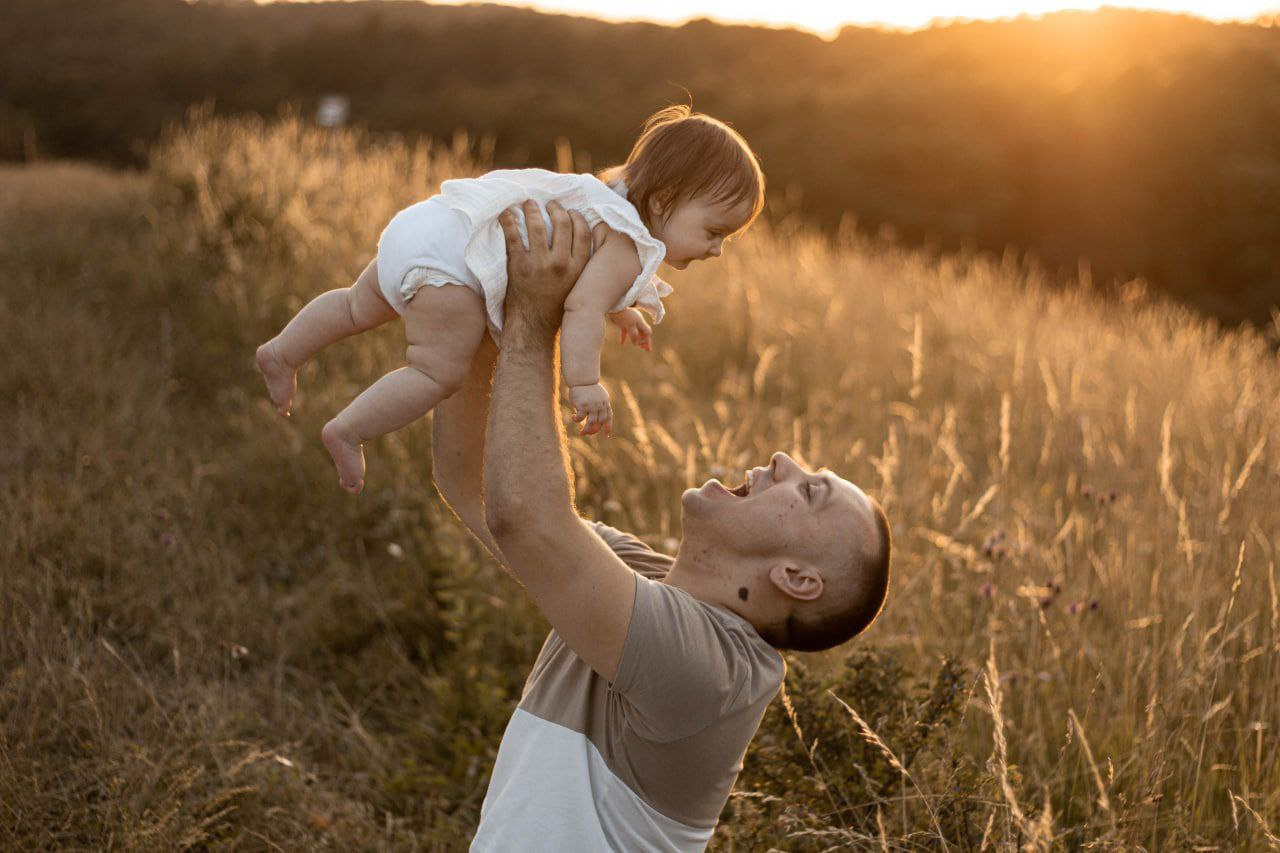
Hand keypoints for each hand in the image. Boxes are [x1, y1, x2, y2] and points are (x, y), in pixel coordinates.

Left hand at [498, 199, 594, 328]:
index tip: (570, 212)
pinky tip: (507, 213)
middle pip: (562, 223)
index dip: (576, 217)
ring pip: (537, 225)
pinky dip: (508, 221)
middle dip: (556, 208)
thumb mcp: (577, 285)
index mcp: (578, 268)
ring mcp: (539, 264)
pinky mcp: (518, 266)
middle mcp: (561, 264)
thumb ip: (581, 263)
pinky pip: (513, 236)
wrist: (533, 326)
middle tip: (550, 205)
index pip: (583, 231)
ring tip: (528, 204)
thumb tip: (585, 237)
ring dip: (532, 209)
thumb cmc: (556, 304)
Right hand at [568, 383, 611, 436]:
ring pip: (591, 423)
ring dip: (586, 430)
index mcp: (605, 403)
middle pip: (600, 422)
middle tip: (589, 433)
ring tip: (582, 433)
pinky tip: (573, 417)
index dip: (608, 427)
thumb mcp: (599, 396)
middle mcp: (600, 405)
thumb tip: (599, 419)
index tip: (606, 435)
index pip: (608, 417)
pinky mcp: (583, 406)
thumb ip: (601, 405)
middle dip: (594, 430)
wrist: (582, 379)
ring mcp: (592, 406)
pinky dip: (576, 420)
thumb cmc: (589, 387)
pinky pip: (580, 418)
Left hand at [607, 308, 652, 351]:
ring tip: (638, 346)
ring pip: (636, 333)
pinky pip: (625, 332)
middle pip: (643, 333)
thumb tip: (636, 344)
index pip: (647, 332)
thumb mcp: (629, 326)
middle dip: (645, 342)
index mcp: (640, 322)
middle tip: (648, 350)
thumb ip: (634, 335)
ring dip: (637, 340)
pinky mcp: (623, 323)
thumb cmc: (623, 315)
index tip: (644, 346)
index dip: (647, 340)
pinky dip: (624, 338)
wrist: (613, 307)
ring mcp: (630, 323)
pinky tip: (622, 344)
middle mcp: (637, 322)